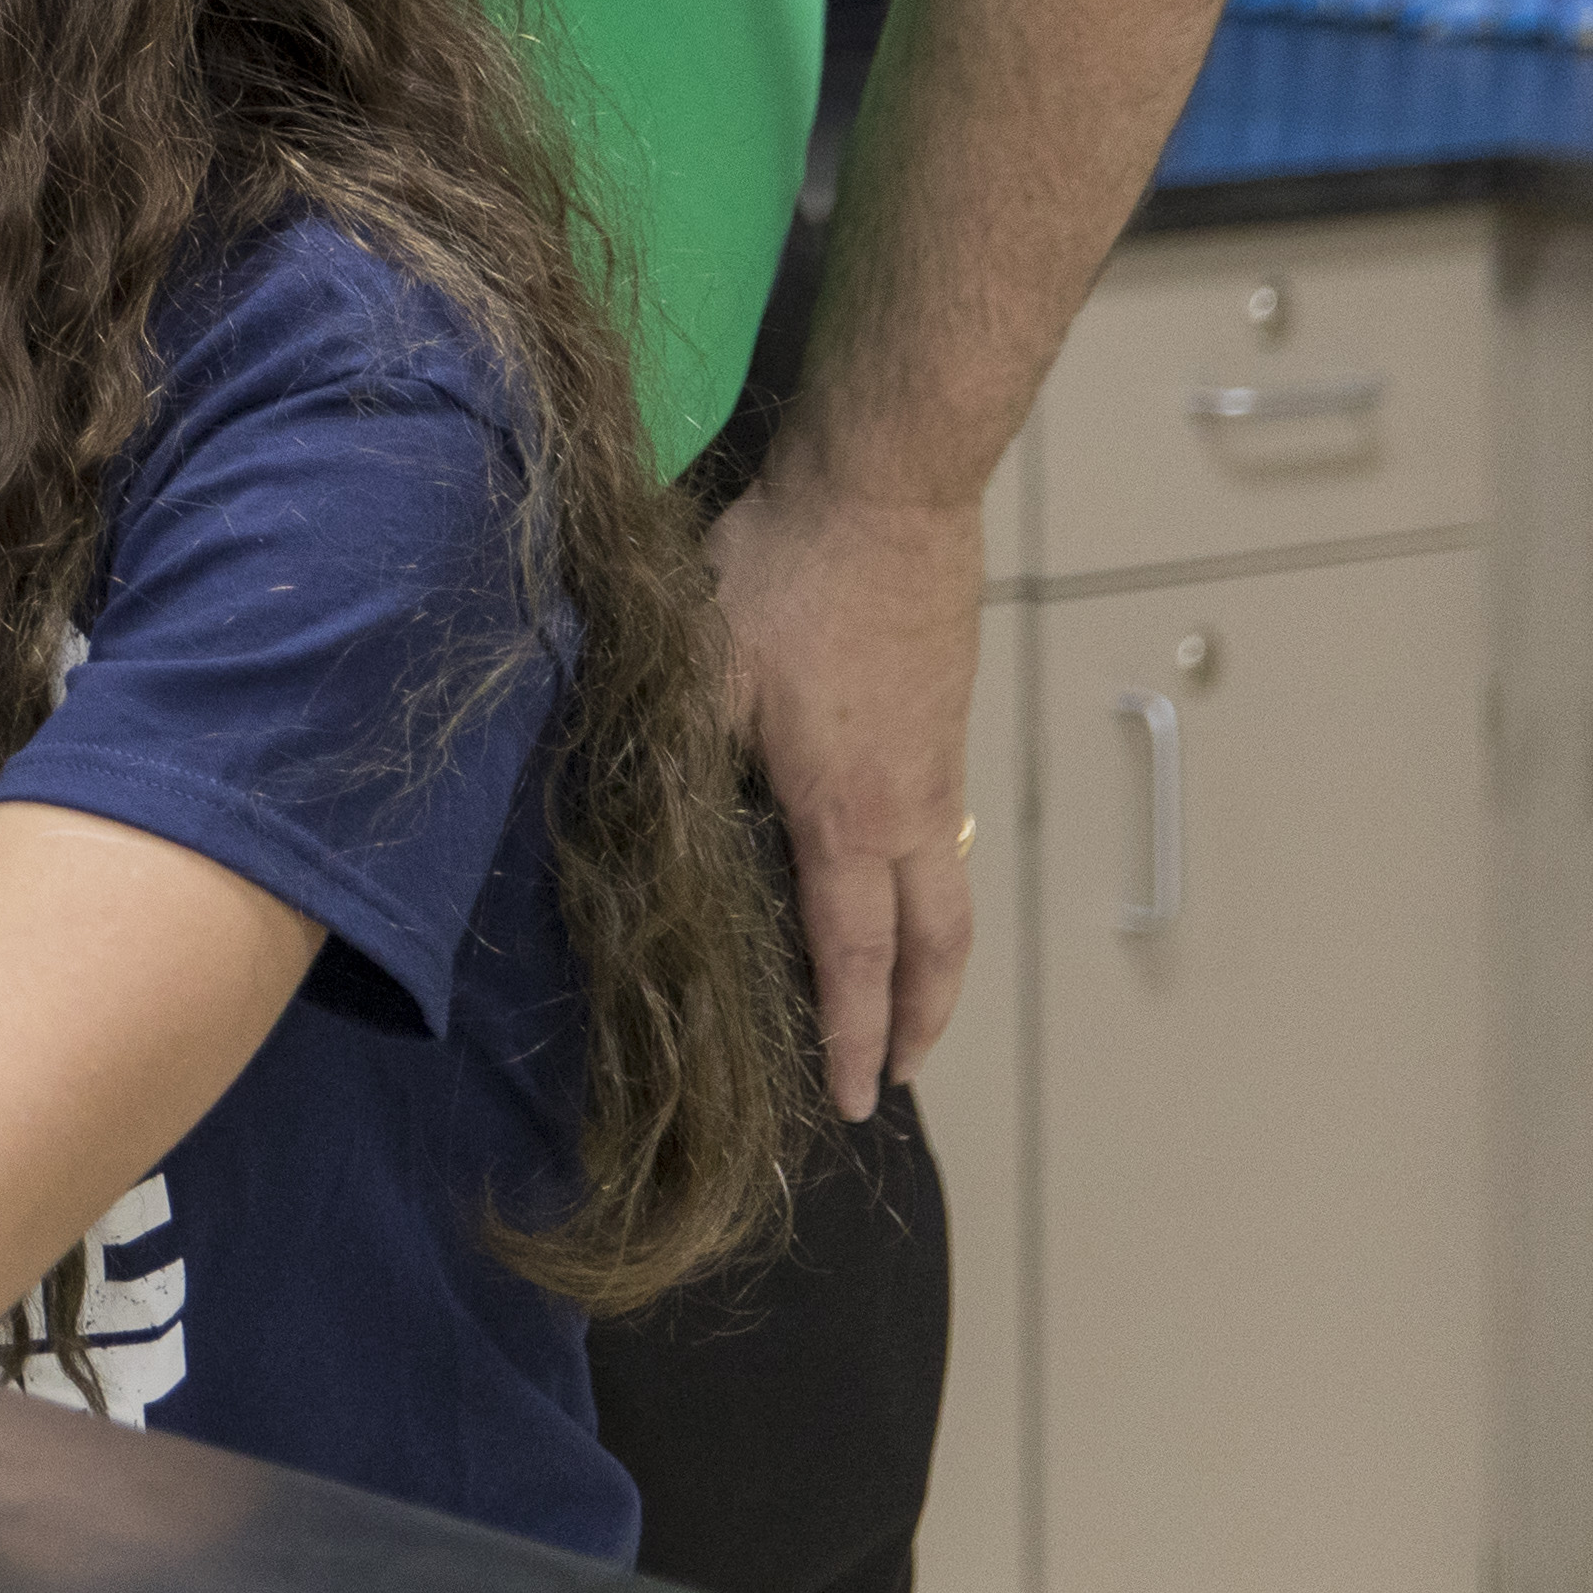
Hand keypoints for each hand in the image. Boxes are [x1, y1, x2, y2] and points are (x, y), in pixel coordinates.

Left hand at [702, 469, 984, 1119]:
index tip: (858, 1097)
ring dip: (936, 962)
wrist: (884, 495)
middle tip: (902, 1075)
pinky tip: (900, 884)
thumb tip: (639, 831)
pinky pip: (948, 837)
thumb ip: (679, 762)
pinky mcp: (947, 721)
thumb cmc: (780, 582)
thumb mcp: (700, 675)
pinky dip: (933, 892)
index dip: (854, 1034)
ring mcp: (940, 766)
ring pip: (952, 892)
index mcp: (845, 817)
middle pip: (936, 946)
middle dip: (921, 1021)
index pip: (853, 956)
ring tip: (915, 1003)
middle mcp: (910, 809)